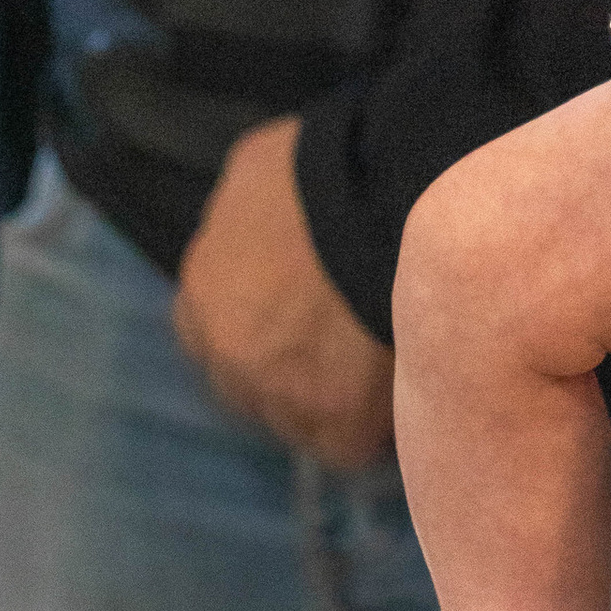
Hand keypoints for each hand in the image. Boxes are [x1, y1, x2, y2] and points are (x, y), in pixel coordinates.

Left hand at [173, 116, 396, 465]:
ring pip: (298, 424)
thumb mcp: (259, 166)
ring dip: (331, 405)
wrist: (394, 196)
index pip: (209, 335)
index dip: (256, 327)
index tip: (296, 318)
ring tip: (385, 371)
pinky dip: (376, 428)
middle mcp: (226, 352)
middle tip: (345, 347)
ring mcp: (279, 393)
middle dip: (289, 373)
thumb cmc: (332, 164)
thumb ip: (246, 209)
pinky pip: (352, 446)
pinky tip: (407, 393)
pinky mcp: (336, 421)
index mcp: (204, 291)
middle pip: (250, 387)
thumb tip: (262, 217)